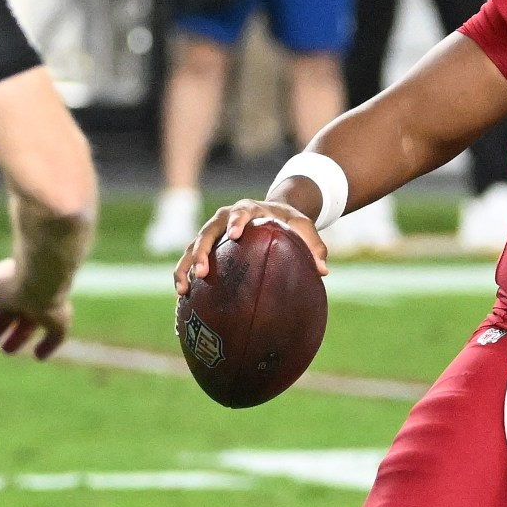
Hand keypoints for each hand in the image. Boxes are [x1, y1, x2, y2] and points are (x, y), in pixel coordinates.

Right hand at [0, 258, 69, 359]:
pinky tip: (39, 356)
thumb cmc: (3, 284)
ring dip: (19, 337)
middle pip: (13, 312)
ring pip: (32, 323)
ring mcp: (45, 305)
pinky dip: (47, 346)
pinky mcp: (61, 319)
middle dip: (1, 326)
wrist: (39, 279)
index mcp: (7, 283)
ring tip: (7, 351)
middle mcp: (26, 293)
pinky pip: (56, 336)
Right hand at [176, 200, 329, 296]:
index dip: (235, 222)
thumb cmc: (288, 221)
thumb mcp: (304, 227)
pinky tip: (182, 297)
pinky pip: (189, 261)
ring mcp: (212, 233)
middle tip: (202, 272)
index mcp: (248, 209)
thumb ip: (314, 245)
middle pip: (207, 232)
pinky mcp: (206, 247)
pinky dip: (184, 276)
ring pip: (192, 248)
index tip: (234, 234)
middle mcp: (223, 219)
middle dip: (201, 251)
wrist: (273, 212)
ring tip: (183, 290)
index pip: (239, 212)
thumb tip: (323, 271)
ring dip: (186, 268)